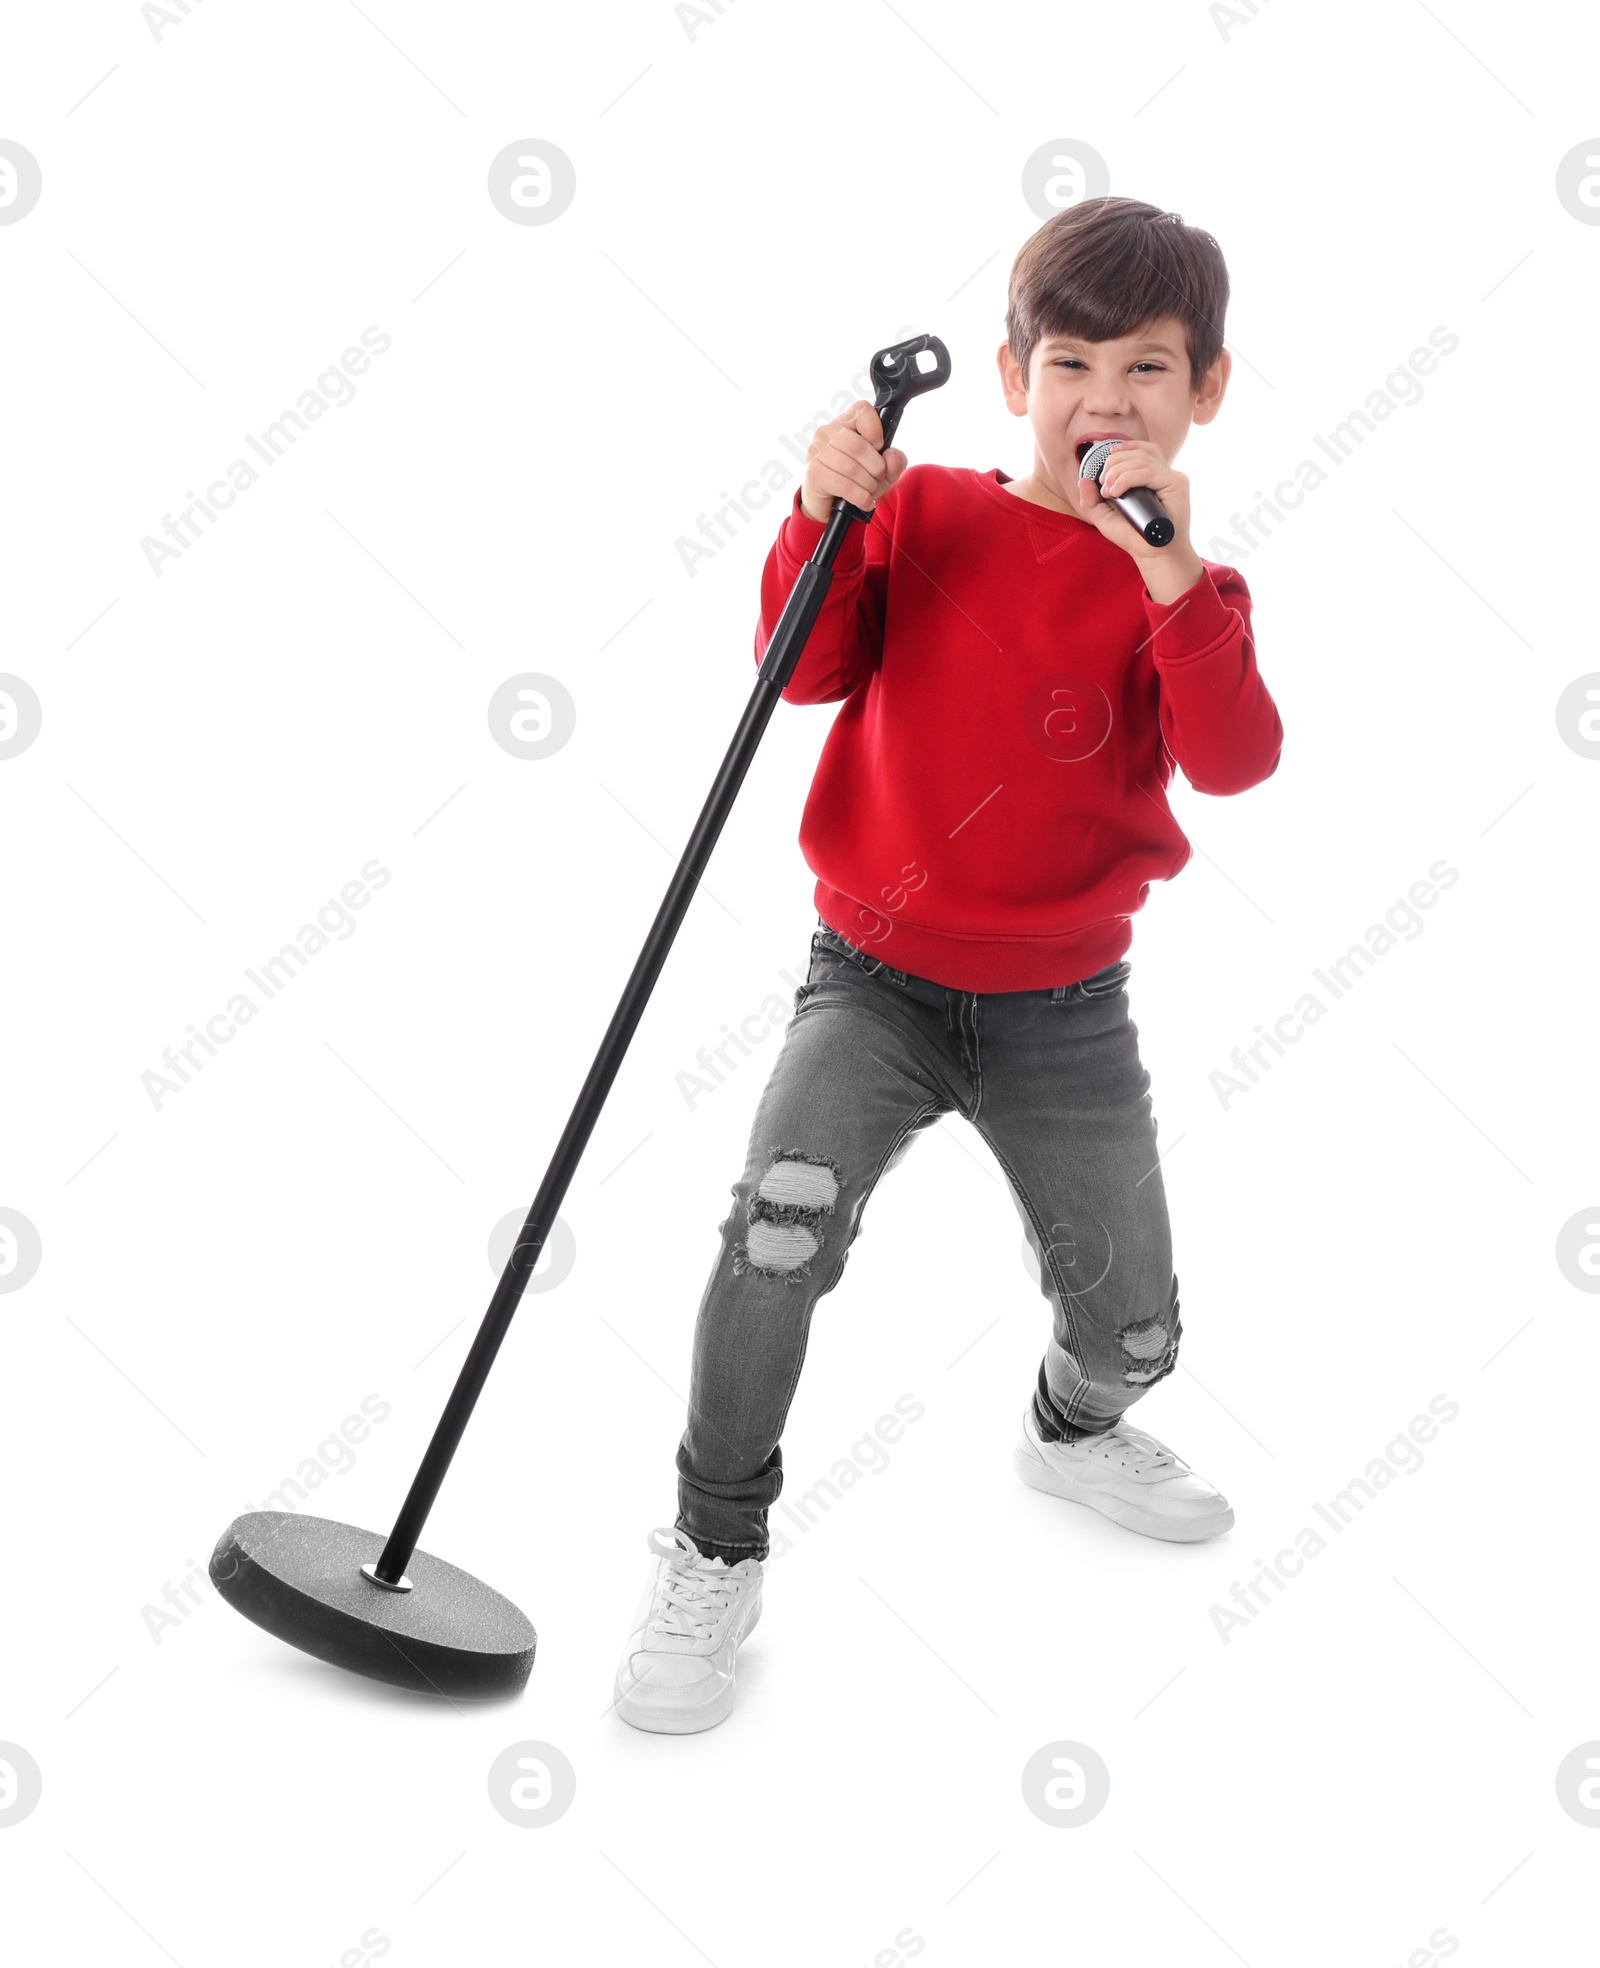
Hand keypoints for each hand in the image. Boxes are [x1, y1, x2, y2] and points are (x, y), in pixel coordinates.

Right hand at [800, 400, 906, 522]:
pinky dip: (861, 497)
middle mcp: (827, 432)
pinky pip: (844, 485)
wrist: (832, 505)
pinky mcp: (813, 473)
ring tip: (869, 491)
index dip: (875, 429)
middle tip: (877, 478)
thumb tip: (891, 456)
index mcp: (845, 422)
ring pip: (851, 468)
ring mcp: (816, 452)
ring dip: (868, 485)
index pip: (861, 410)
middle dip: (876, 468)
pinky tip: (865, 501)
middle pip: (858, 445)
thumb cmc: (857, 481)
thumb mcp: (884, 471)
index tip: (879, 447)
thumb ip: (895, 461)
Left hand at [1077, 439, 1202, 602]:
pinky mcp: (1177, 484)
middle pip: (1139, 452)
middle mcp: (1164, 474)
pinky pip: (1150, 471)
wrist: (1153, 555)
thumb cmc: (1134, 537)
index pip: (1143, 449)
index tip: (1106, 458)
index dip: (1125, 447)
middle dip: (1114, 464)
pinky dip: (1129, 478)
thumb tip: (1083, 480)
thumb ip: (1091, 501)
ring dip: (1119, 471)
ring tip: (1109, 491)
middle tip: (1104, 484)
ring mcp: (1172, 478)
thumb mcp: (1105, 518)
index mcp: (1153, 476)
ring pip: (1142, 460)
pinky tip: (1117, 491)